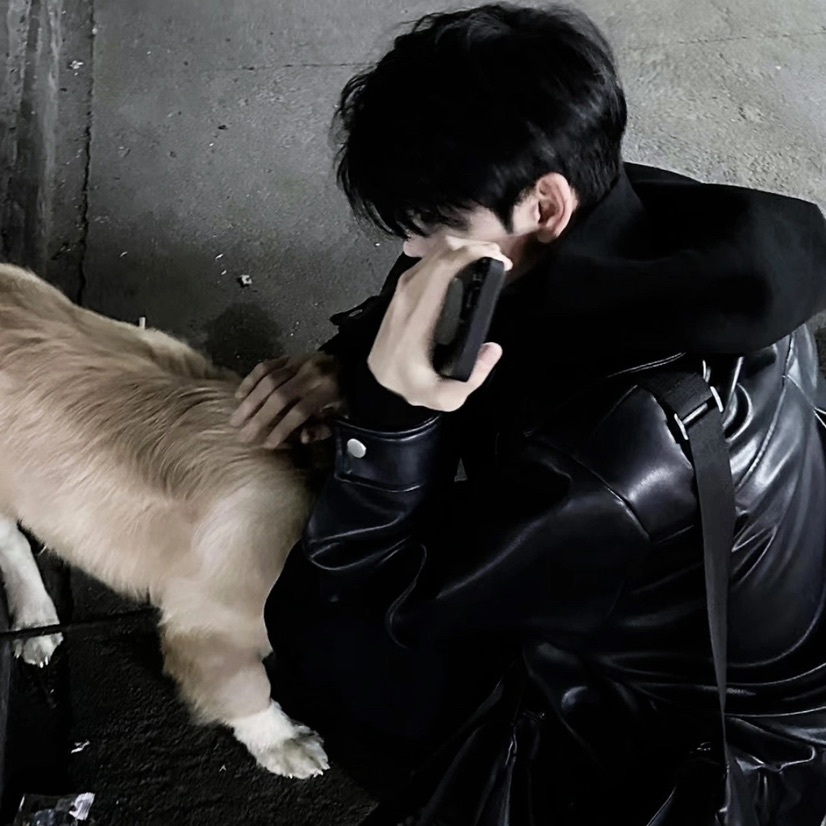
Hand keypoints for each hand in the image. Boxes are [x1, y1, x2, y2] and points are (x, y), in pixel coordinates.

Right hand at [231, 353, 342, 448]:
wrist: (350, 364)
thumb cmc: (345, 396)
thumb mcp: (342, 416)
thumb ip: (322, 428)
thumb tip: (302, 438)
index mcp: (328, 390)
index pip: (300, 411)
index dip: (283, 428)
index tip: (267, 444)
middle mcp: (311, 374)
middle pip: (280, 396)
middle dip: (259, 418)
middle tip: (243, 436)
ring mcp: (299, 362)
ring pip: (269, 380)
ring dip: (250, 401)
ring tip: (235, 420)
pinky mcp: (289, 356)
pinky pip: (265, 366)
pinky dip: (250, 381)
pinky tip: (239, 396)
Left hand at [367, 237, 510, 412]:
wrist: (377, 381)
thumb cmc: (409, 385)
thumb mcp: (442, 397)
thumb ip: (472, 379)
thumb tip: (493, 349)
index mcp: (418, 315)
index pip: (444, 267)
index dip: (474, 254)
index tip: (500, 261)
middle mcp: (408, 295)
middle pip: (443, 250)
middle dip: (476, 246)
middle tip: (500, 259)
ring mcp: (403, 288)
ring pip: (435, 250)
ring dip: (464, 248)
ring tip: (488, 259)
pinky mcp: (403, 288)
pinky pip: (429, 259)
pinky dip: (451, 255)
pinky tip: (467, 264)